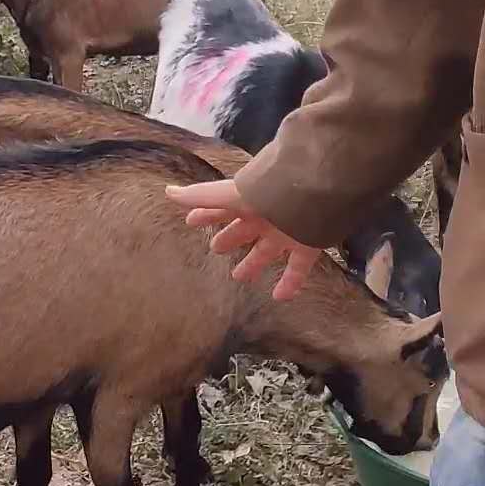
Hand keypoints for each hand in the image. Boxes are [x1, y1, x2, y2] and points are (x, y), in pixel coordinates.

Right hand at [165, 178, 321, 301]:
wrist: (316, 187)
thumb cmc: (271, 189)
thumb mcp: (232, 194)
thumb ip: (202, 196)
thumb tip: (168, 192)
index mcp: (247, 202)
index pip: (221, 208)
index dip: (205, 214)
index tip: (191, 220)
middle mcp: (266, 216)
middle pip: (243, 230)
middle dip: (229, 238)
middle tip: (215, 249)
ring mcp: (287, 231)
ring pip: (267, 251)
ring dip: (253, 263)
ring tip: (239, 276)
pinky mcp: (307, 246)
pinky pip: (298, 269)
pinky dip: (290, 284)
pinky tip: (280, 298)